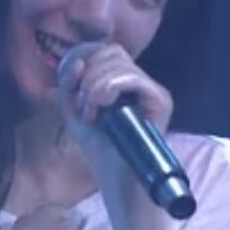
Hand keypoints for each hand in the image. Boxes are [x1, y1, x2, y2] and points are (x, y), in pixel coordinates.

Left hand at [56, 43, 173, 176]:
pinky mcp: (161, 101)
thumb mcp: (75, 113)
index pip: (108, 50)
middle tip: (83, 107)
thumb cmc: (100, 149)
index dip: (86, 60)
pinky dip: (107, 91)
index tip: (73, 90)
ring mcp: (154, 91)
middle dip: (88, 76)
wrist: (116, 179)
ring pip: (119, 64)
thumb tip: (75, 63)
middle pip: (112, 52)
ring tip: (90, 114)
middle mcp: (143, 83)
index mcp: (126, 82)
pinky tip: (100, 112)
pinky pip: (131, 78)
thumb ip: (69, 87)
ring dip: (94, 88)